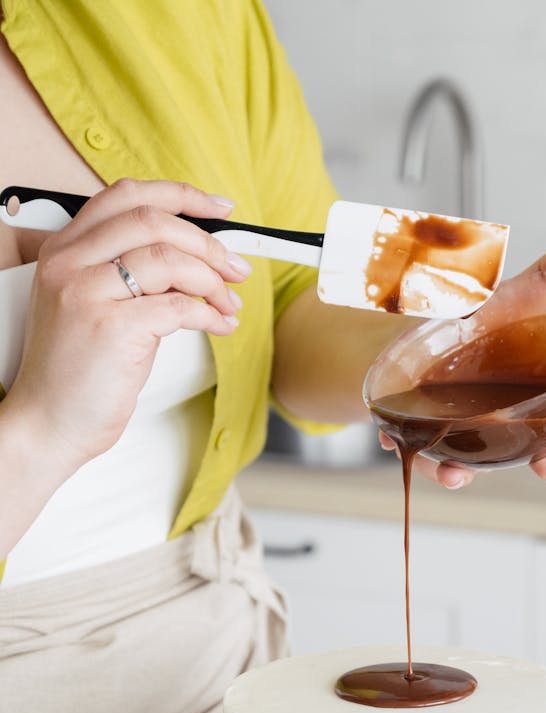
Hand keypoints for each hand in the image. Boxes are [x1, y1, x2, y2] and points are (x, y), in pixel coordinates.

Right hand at [5, 178, 248, 477]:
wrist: (49, 423)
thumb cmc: (74, 373)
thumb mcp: (93, 308)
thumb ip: (130, 275)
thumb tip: (194, 259)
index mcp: (64, 251)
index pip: (126, 197)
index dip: (181, 196)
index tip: (219, 208)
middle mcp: (70, 264)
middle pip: (153, 222)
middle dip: (207, 243)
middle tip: (235, 267)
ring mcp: (87, 294)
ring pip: (169, 261)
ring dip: (212, 282)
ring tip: (228, 304)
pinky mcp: (112, 329)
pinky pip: (177, 307)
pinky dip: (209, 316)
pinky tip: (219, 326)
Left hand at [379, 243, 545, 487]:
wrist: (416, 329)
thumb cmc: (476, 320)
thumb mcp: (512, 294)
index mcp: (539, 388)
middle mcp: (510, 418)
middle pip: (539, 447)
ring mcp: (472, 431)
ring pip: (487, 461)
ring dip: (484, 471)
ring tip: (473, 475)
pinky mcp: (433, 439)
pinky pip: (437, 462)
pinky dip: (442, 470)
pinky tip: (449, 470)